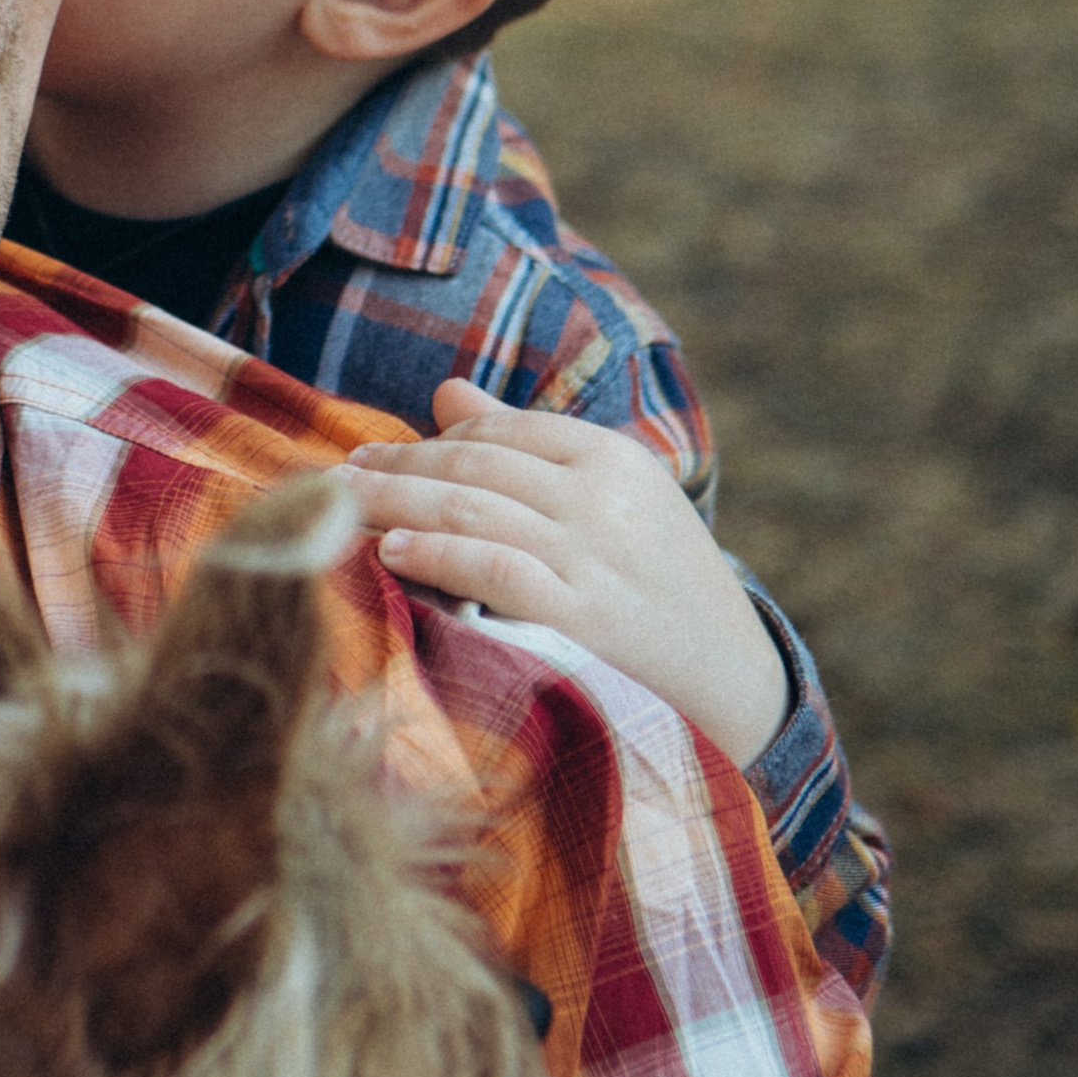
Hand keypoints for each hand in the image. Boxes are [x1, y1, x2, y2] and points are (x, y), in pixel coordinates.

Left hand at [346, 379, 792, 769]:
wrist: (740, 683)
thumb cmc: (659, 587)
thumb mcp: (611, 503)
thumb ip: (527, 446)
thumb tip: (445, 393)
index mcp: (613, 458)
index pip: (499, 433)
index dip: (429, 442)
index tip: (374, 453)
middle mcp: (603, 497)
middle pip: (473, 466)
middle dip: (397, 468)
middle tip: (338, 475)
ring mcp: (594, 556)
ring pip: (471, 510)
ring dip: (396, 504)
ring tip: (343, 505)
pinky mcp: (585, 617)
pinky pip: (494, 572)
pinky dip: (437, 557)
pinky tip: (392, 554)